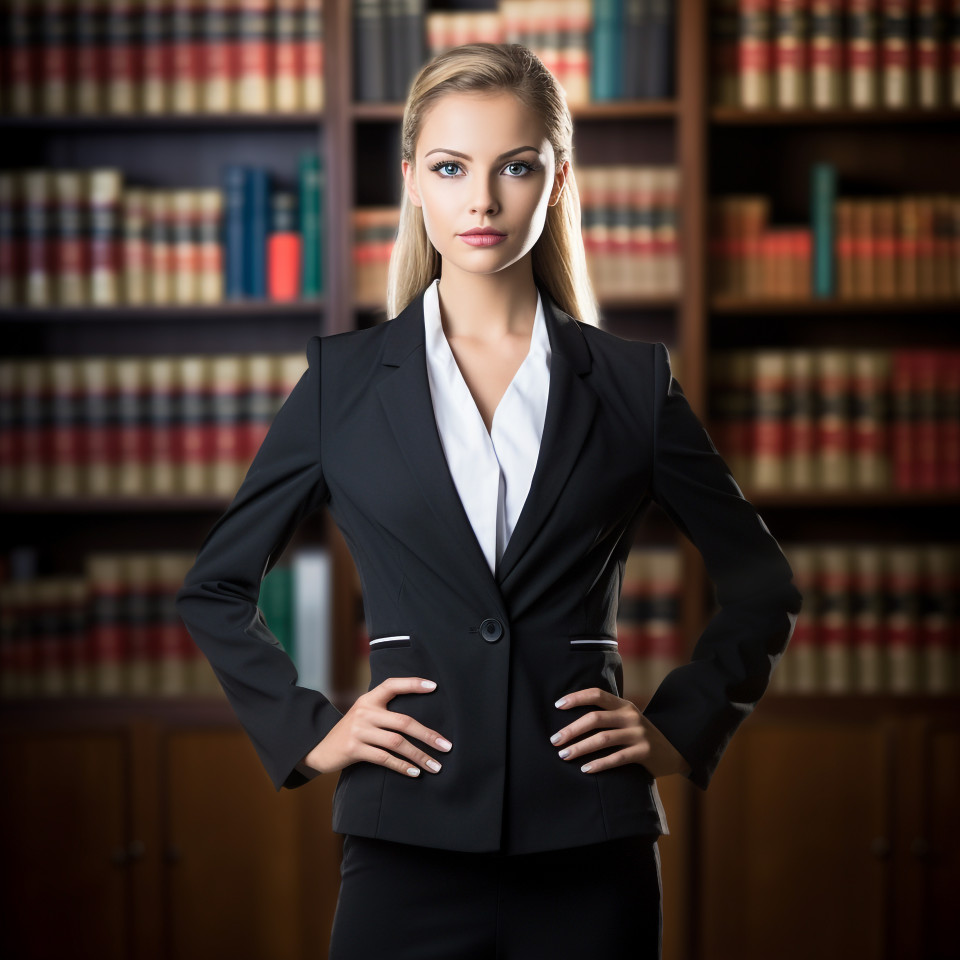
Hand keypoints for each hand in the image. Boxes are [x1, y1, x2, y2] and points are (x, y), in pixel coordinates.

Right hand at [300, 677, 452, 778]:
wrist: (319, 748)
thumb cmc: (352, 731)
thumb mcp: (365, 714)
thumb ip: (385, 711)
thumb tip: (420, 720)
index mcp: (369, 699)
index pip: (393, 685)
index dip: (413, 683)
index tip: (434, 686)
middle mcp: (365, 711)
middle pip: (403, 722)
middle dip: (428, 735)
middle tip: (447, 746)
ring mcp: (359, 730)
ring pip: (397, 743)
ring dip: (419, 756)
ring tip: (436, 766)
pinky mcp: (353, 749)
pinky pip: (384, 759)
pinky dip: (402, 766)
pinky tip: (415, 772)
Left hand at [550, 687, 691, 778]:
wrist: (672, 752)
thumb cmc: (638, 735)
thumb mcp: (625, 719)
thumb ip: (606, 715)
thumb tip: (569, 720)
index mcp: (623, 705)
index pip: (596, 694)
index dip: (576, 698)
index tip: (557, 706)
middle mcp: (630, 716)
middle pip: (595, 718)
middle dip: (571, 729)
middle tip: (554, 740)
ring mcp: (638, 734)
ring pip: (603, 739)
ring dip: (580, 748)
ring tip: (564, 755)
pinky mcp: (644, 752)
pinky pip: (617, 758)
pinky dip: (599, 764)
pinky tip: (585, 769)